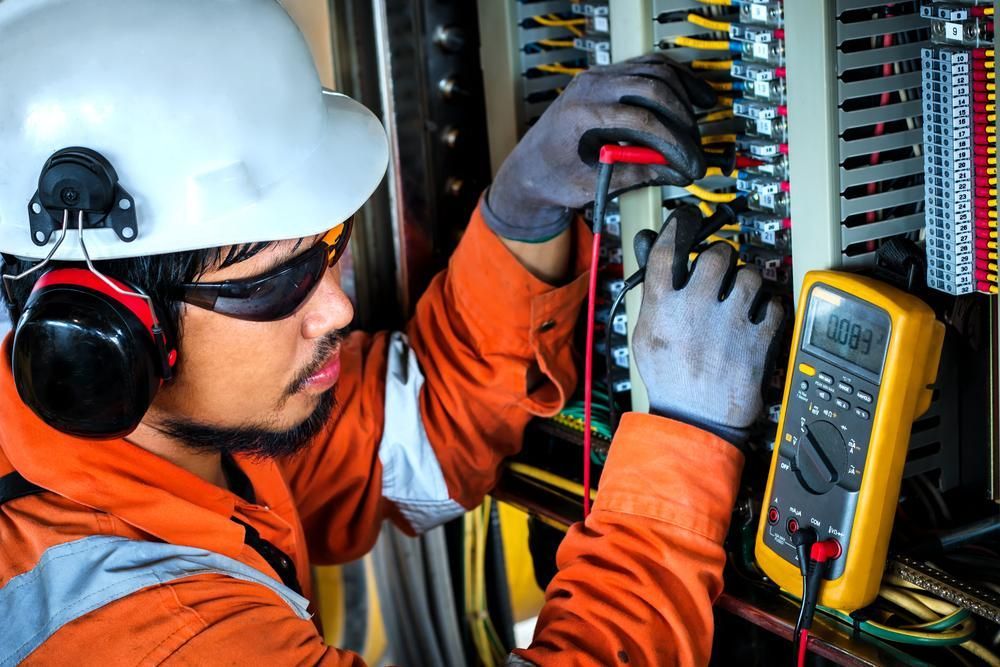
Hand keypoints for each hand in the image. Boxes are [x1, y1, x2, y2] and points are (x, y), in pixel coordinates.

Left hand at [483, 54, 715, 241]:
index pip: (640, 117)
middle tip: (694, 144)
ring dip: (683, 93)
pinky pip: (647, 66)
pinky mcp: (607, 77)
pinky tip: (691, 95)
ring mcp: (598, 77)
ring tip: (702, 117)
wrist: (531, 167)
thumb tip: (675, 169)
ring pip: (654, 69)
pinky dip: (673, 79)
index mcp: (580, 114)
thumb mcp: (593, 183)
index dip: (671, 140)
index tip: (688, 159)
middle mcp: (589, 87)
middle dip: (681, 117)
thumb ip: (635, 173)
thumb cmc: (553, 176)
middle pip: (652, 86)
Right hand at [632, 205, 783, 445]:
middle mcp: (696, 310)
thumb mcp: (645, 334)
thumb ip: (651, 291)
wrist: (696, 421)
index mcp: (662, 308)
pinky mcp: (758, 339)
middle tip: (719, 269)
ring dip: (747, 282)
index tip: (686, 220)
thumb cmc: (670, 379)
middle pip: (717, 254)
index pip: (668, 248)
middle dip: (720, 257)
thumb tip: (649, 249)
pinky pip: (775, 304)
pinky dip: (769, 308)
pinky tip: (757, 318)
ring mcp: (730, 324)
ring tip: (740, 298)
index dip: (678, 226)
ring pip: (750, 275)